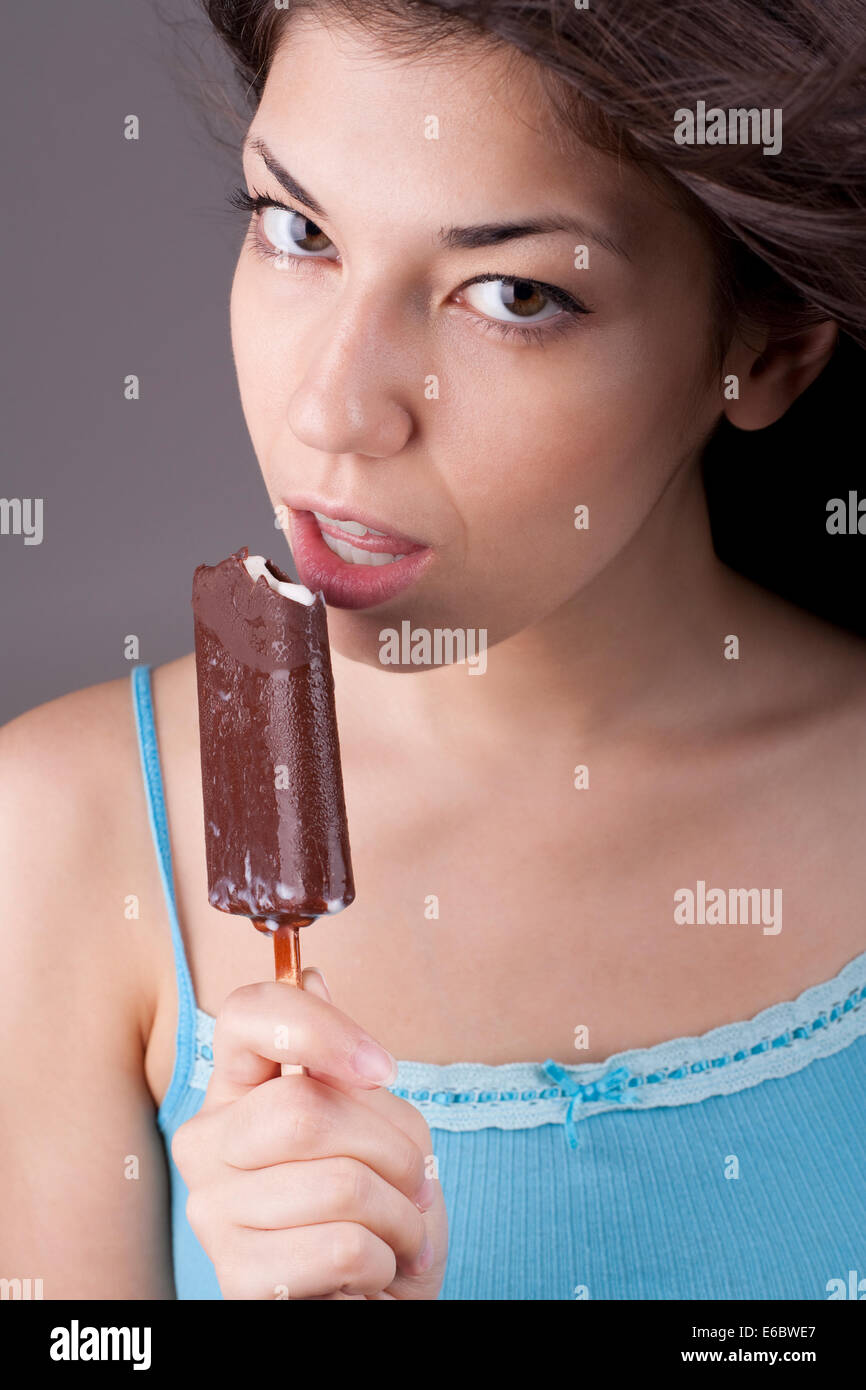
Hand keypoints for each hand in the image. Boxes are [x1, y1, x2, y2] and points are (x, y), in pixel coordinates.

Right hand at [172, 969, 447, 1298]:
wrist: (383, 1301)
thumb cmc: (380, 1210)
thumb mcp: (383, 1124)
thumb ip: (347, 1066)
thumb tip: (310, 974)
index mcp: (239, 1087)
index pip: (247, 1014)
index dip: (318, 1025)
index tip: (382, 1068)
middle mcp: (207, 1141)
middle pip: (303, 1108)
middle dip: (392, 1148)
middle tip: (416, 1182)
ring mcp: (212, 1211)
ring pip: (338, 1182)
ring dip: (401, 1213)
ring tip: (399, 1234)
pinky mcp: (238, 1278)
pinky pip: (342, 1246)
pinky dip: (386, 1259)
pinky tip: (374, 1270)